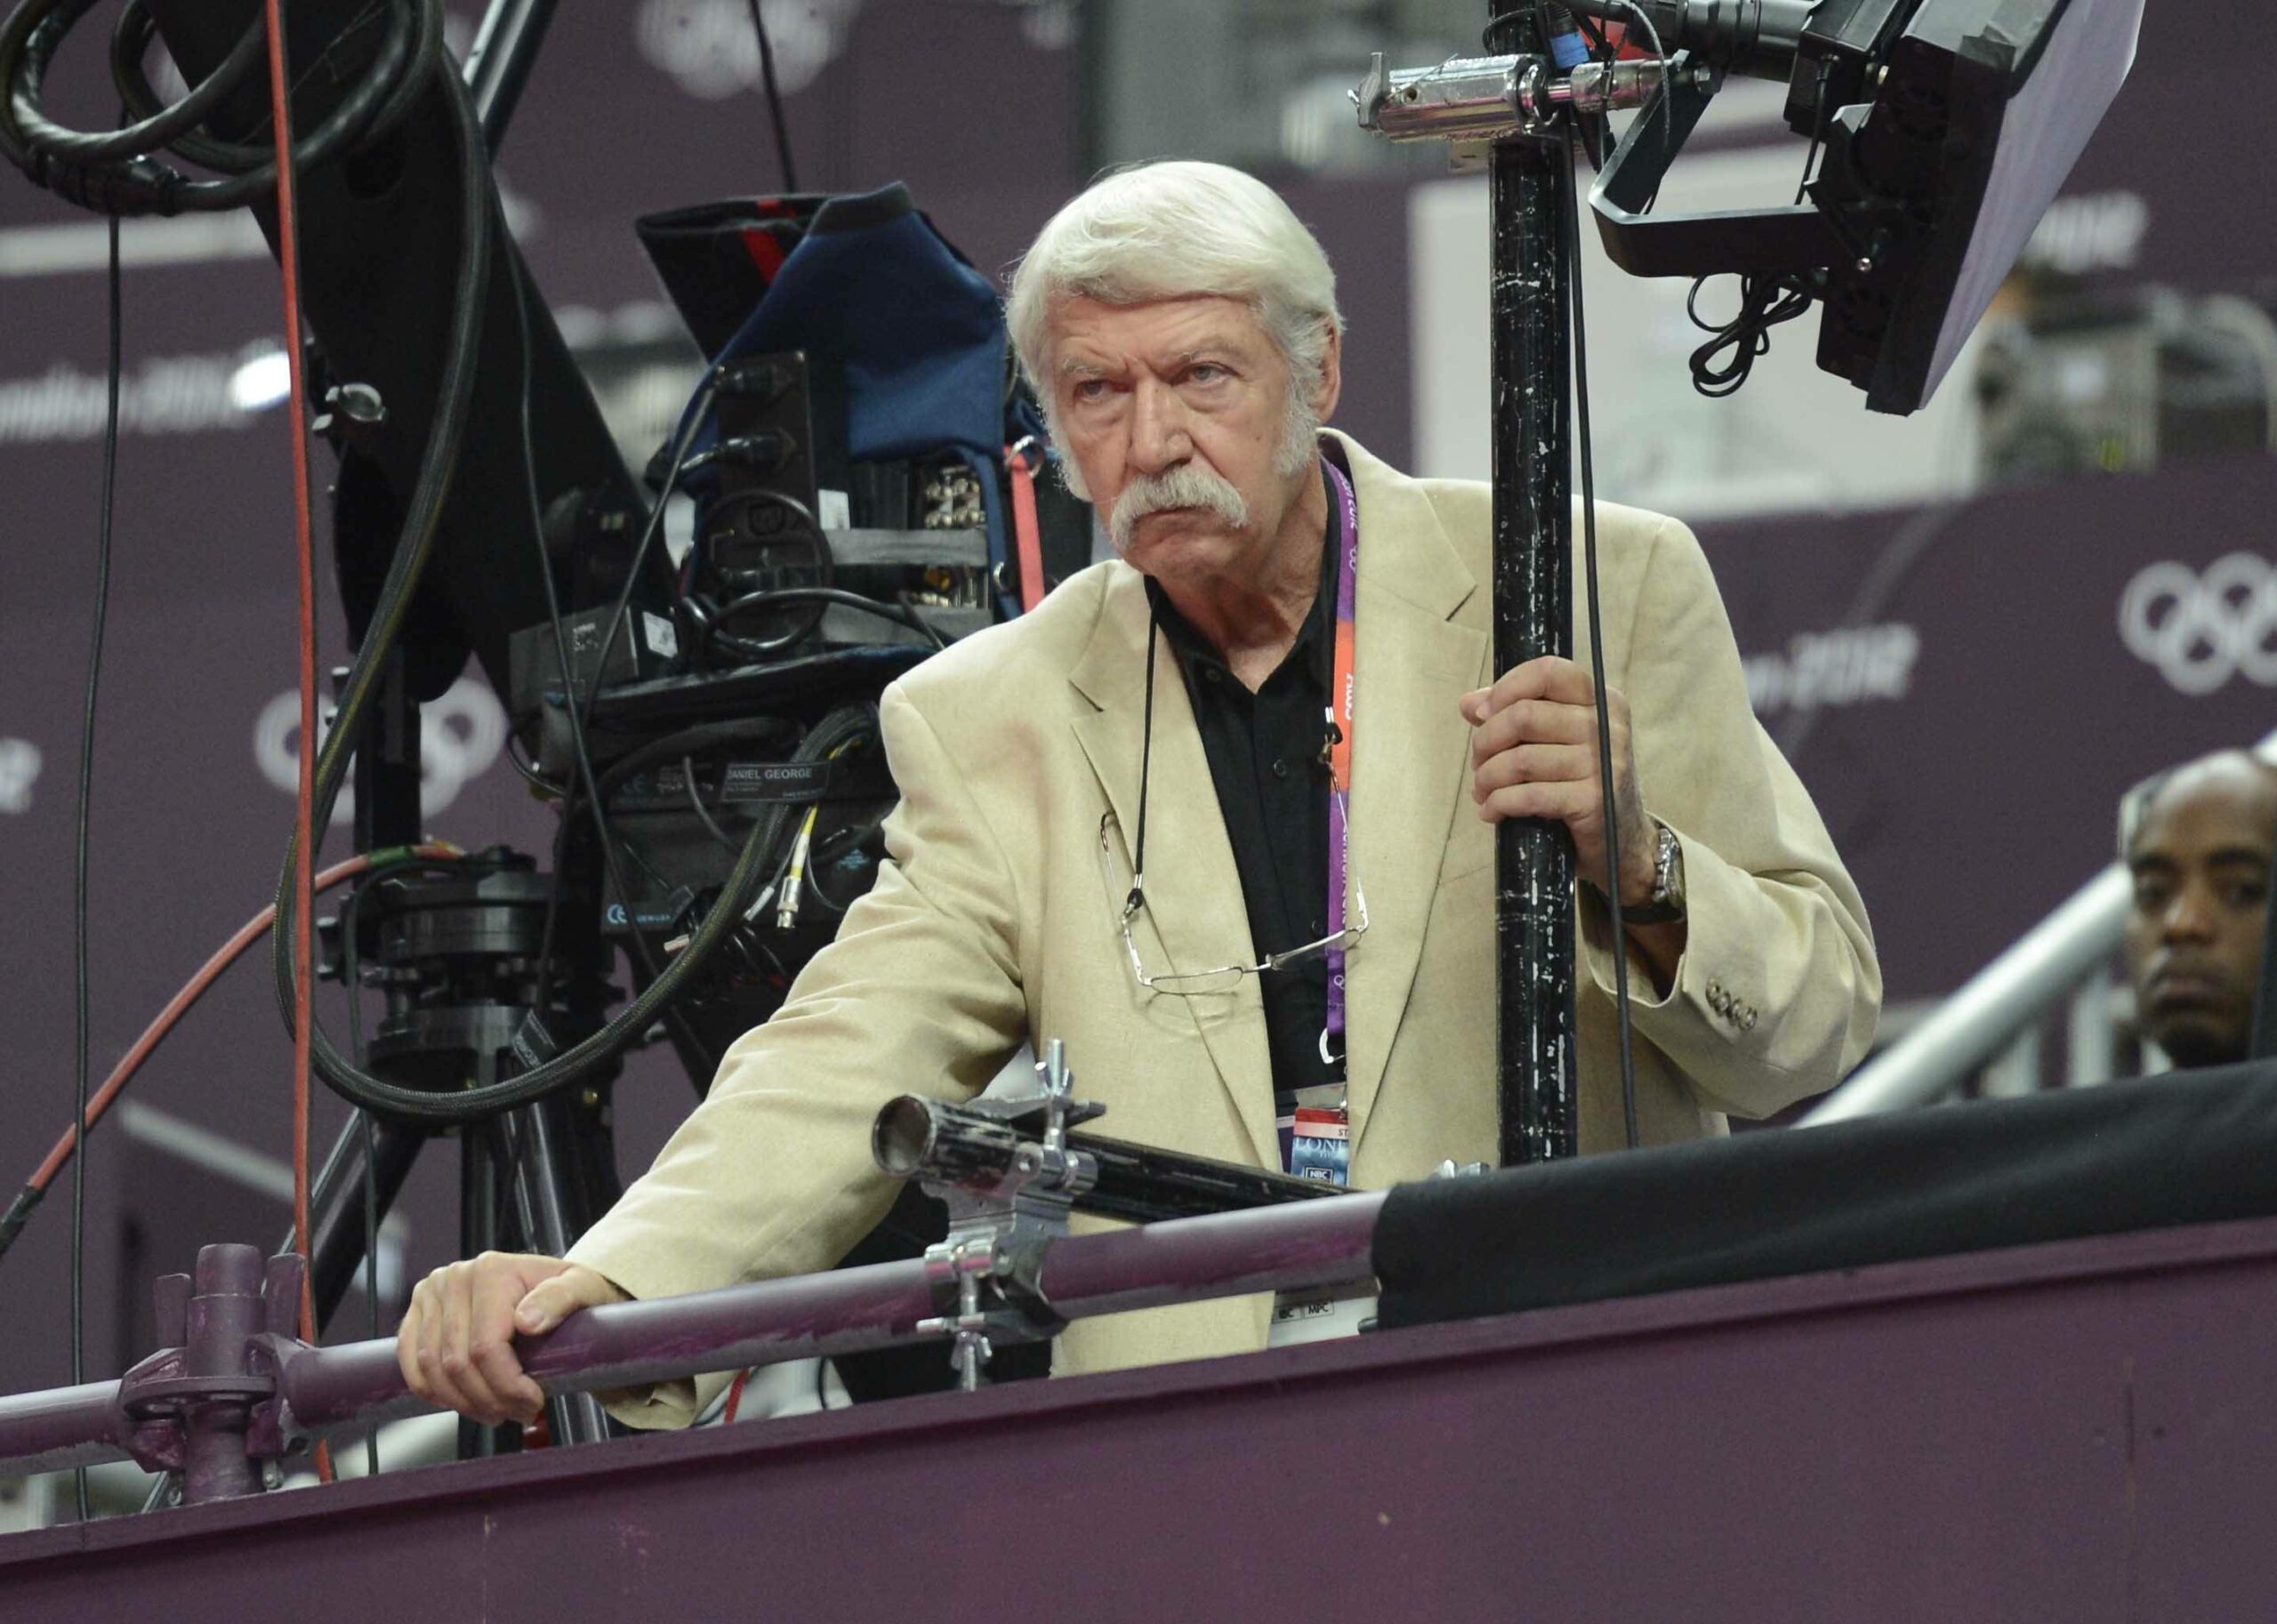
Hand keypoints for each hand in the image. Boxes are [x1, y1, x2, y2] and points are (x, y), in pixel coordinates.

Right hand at [396, 1252, 625, 1425]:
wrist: (548, 1284)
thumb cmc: (569, 1291)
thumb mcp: (582, 1288)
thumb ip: (561, 1299)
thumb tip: (528, 1321)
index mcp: (492, 1270)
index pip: (485, 1347)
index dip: (507, 1386)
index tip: (533, 1403)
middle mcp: (454, 1278)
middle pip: (457, 1363)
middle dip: (489, 1400)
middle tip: (519, 1414)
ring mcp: (431, 1294)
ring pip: (432, 1369)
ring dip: (463, 1403)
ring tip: (496, 1411)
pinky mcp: (416, 1312)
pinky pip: (411, 1363)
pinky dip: (433, 1391)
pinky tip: (462, 1402)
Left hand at [1460, 656, 1656, 906]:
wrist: (1623, 840)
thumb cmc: (1582, 783)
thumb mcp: (1557, 742)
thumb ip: (1516, 715)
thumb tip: (1469, 703)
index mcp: (1601, 700)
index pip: (1548, 672)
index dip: (1507, 688)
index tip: (1483, 714)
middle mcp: (1608, 726)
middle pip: (1524, 715)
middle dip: (1486, 741)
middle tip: (1479, 763)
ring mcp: (1604, 764)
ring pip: (1521, 758)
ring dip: (1488, 777)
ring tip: (1482, 790)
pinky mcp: (1594, 800)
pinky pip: (1531, 795)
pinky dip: (1500, 804)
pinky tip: (1491, 811)